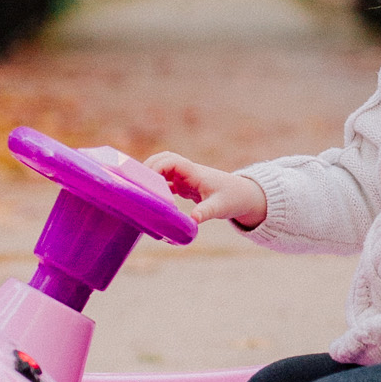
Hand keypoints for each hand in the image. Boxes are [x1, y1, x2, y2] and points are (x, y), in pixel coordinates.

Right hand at [146, 150, 267, 229]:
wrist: (244, 196)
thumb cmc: (233, 198)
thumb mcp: (219, 207)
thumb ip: (205, 212)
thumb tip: (193, 221)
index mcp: (194, 171)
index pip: (170, 161)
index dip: (156, 167)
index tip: (147, 181)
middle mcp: (188, 171)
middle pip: (162, 159)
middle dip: (148, 168)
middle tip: (136, 183)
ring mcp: (185, 177)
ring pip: (162, 168)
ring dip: (150, 175)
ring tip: (138, 189)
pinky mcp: (185, 185)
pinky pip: (166, 181)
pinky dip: (156, 186)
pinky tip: (149, 197)